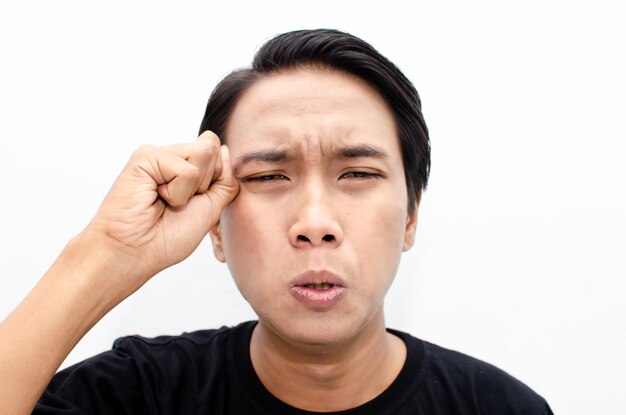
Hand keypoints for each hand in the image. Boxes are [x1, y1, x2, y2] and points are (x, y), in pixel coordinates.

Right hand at [84, 130, 238, 292]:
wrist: (135, 252)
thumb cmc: (167, 237)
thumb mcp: (211, 208)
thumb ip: (224, 179)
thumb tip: (225, 148)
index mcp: (187, 166)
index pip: (220, 153)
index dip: (216, 182)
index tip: (191, 204)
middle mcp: (173, 156)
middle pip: (214, 150)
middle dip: (205, 184)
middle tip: (176, 203)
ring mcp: (159, 153)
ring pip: (204, 154)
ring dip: (191, 190)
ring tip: (166, 201)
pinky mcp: (146, 155)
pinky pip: (187, 170)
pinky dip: (177, 193)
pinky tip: (155, 198)